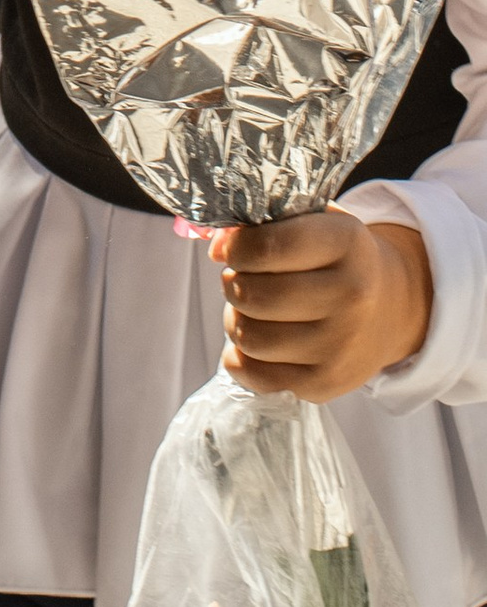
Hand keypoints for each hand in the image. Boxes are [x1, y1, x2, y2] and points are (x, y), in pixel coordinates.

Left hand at [214, 208, 432, 400]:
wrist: (390, 307)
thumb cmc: (335, 257)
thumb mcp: (312, 222)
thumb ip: (262, 222)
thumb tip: (216, 247)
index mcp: (346, 242)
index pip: (268, 246)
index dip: (236, 247)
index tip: (230, 248)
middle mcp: (351, 296)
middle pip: (253, 295)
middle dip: (233, 283)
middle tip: (242, 278)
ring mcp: (341, 346)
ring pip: (248, 337)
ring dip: (235, 319)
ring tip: (252, 308)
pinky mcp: (327, 384)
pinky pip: (254, 374)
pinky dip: (240, 356)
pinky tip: (258, 336)